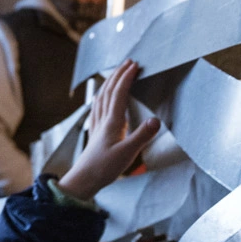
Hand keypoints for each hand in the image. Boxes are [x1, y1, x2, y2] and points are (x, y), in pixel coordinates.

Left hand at [56, 61, 160, 201]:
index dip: (127, 78)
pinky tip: (100, 98)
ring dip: (110, 82)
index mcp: (112, 122)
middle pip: (109, 91)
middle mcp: (103, 120)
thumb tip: (156, 120)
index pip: (119, 94)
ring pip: (101, 97)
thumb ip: (142, 136)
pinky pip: (97, 108)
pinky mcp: (95, 132)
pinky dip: (101, 97)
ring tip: (117, 73)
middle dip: (119, 74)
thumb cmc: (104, 168)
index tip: (135, 65)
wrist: (84, 180)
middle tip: (128, 62)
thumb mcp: (127, 154)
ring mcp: (97, 125)